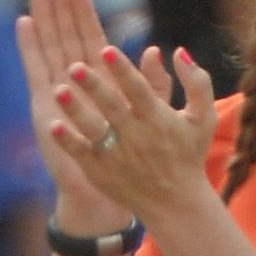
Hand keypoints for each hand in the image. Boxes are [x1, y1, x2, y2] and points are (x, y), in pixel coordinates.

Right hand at [16, 0, 136, 236]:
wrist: (113, 188)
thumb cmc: (137, 157)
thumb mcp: (155, 117)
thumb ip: (156, 84)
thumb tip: (156, 49)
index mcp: (105, 81)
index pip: (91, 39)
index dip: (84, 14)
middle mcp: (79, 82)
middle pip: (66, 36)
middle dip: (59, 7)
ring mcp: (59, 91)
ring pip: (50, 46)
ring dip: (43, 18)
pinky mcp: (45, 104)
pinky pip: (36, 69)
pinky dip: (30, 46)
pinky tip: (24, 23)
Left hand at [52, 36, 217, 234]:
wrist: (176, 205)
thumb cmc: (188, 154)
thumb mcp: (203, 118)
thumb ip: (197, 83)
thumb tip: (178, 51)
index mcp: (158, 119)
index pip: (139, 89)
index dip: (123, 70)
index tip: (107, 50)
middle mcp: (136, 136)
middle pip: (112, 106)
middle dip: (94, 86)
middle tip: (73, 66)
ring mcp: (117, 156)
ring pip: (93, 129)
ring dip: (76, 111)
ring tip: (58, 91)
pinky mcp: (101, 172)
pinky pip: (82, 154)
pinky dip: (68, 141)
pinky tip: (53, 125)